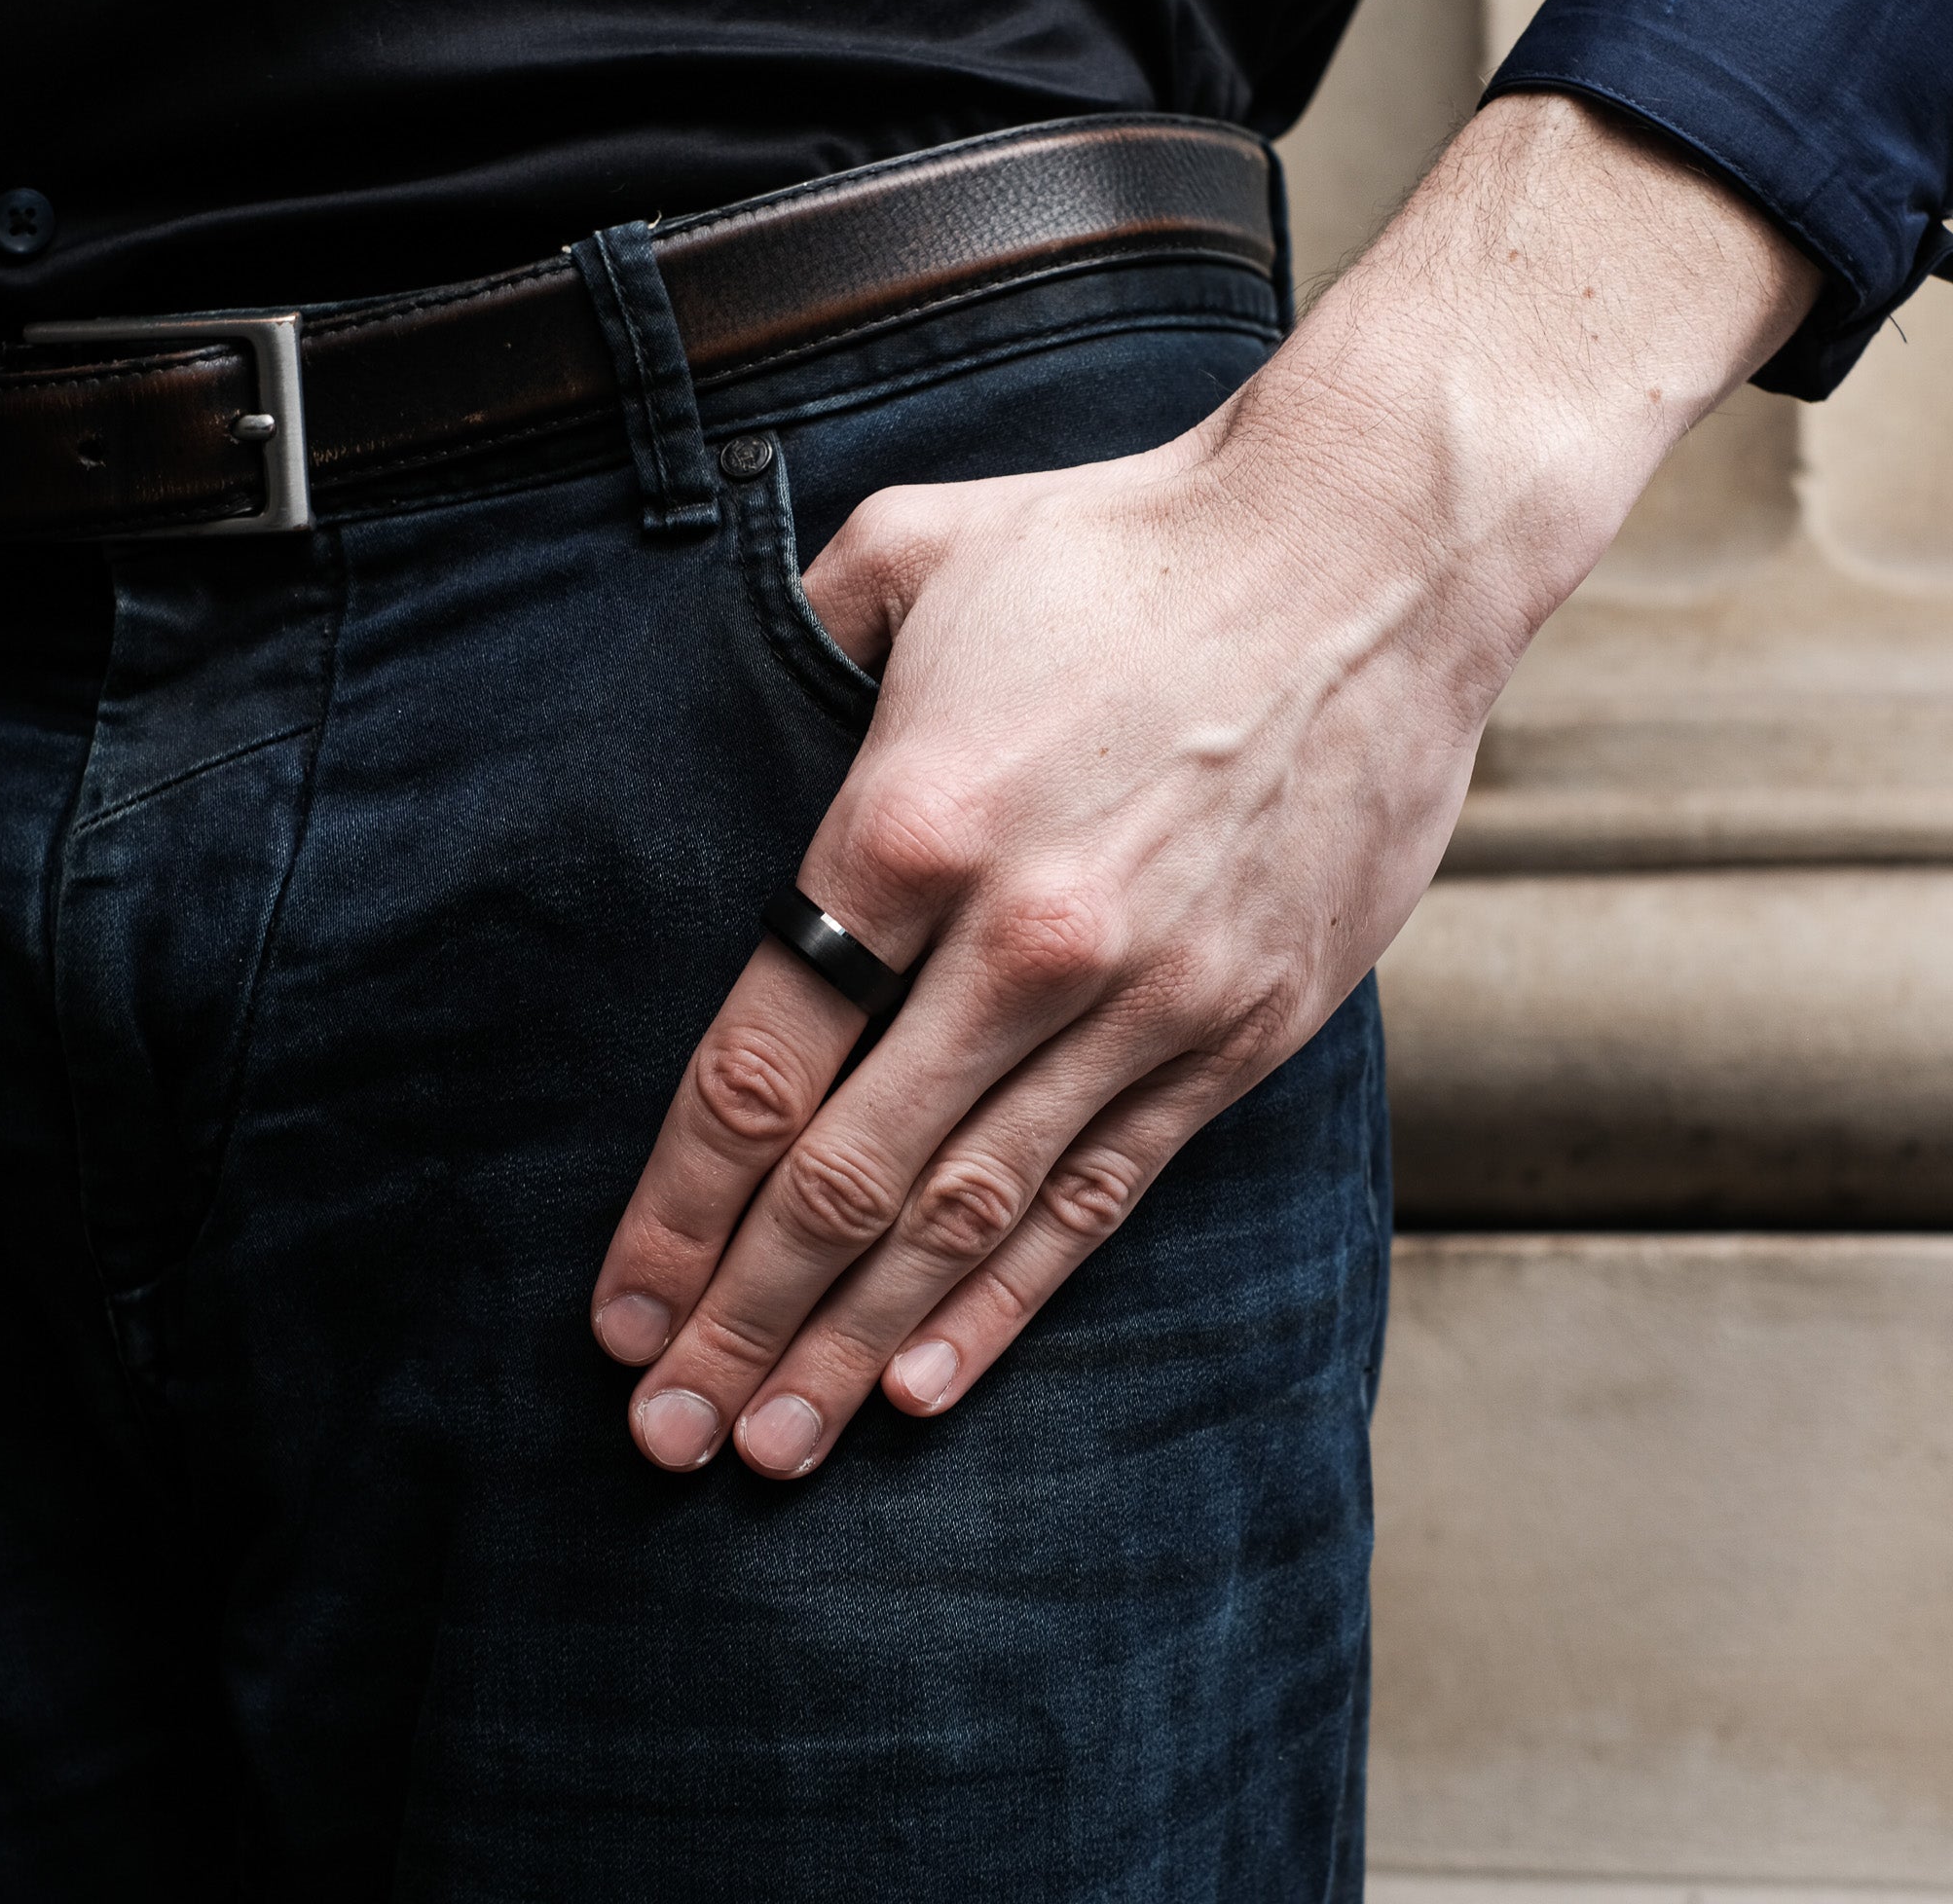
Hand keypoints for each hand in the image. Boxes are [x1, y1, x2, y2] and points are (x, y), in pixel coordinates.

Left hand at [589, 94, 1819, 1476]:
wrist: (1373, 553)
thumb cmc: (1130, 548)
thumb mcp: (918, 551)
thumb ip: (795, 643)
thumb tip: (726, 701)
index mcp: (911, 825)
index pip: (755, 1067)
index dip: (675, 1207)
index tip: (621, 1307)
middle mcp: (1019, 939)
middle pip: (845, 1176)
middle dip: (742, 1316)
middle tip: (669, 1426)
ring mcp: (1140, 998)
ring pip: (968, 1215)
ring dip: (855, 1340)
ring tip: (773, 1446)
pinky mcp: (1238, 1026)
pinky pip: (1103, 1195)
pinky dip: (1009, 1300)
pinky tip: (930, 1379)